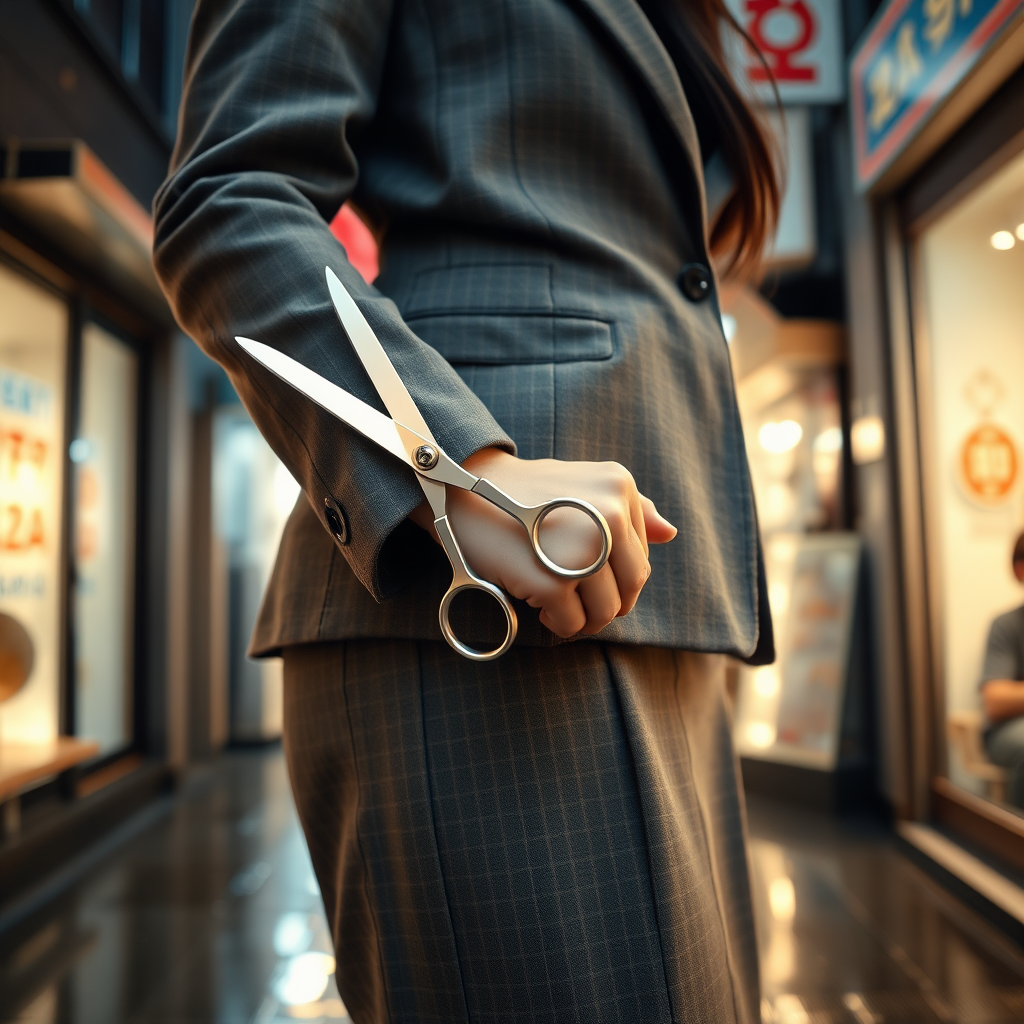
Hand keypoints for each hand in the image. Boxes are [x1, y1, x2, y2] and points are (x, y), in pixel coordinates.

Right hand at [412, 448, 676, 637]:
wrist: (461, 490)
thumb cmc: (522, 493)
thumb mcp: (581, 486)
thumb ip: (629, 509)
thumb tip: (670, 532)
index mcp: (618, 488)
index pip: (640, 558)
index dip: (613, 577)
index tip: (583, 574)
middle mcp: (608, 514)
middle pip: (631, 587)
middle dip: (605, 603)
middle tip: (575, 602)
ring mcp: (581, 549)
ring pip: (606, 611)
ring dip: (582, 619)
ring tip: (556, 605)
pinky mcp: (552, 580)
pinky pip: (572, 623)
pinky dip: (558, 625)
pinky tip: (538, 608)